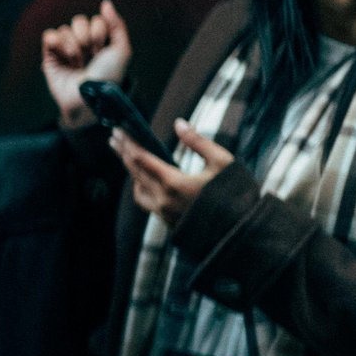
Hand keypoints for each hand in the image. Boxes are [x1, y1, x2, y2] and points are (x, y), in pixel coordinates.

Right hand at [41, 0, 133, 128]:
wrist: (88, 99)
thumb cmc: (108, 77)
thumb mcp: (122, 50)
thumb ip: (117, 24)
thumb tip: (106, 2)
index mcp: (100, 42)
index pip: (96, 20)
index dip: (99, 33)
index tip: (102, 50)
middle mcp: (83, 44)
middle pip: (78, 20)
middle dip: (85, 37)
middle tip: (89, 55)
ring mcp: (65, 50)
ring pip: (64, 29)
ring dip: (73, 46)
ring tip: (77, 63)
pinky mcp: (49, 57)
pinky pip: (49, 35)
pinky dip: (56, 42)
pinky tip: (63, 54)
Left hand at [110, 119, 233, 227]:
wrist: (241, 231)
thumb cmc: (236, 194)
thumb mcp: (222, 162)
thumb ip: (198, 142)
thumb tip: (179, 123)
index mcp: (174, 183)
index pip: (141, 158)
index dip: (128, 143)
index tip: (118, 130)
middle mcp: (163, 199)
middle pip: (134, 171)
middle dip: (123, 152)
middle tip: (114, 138)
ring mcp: (164, 213)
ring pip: (137, 189)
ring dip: (131, 171)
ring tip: (127, 157)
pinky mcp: (168, 222)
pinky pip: (146, 201)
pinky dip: (141, 187)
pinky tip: (144, 180)